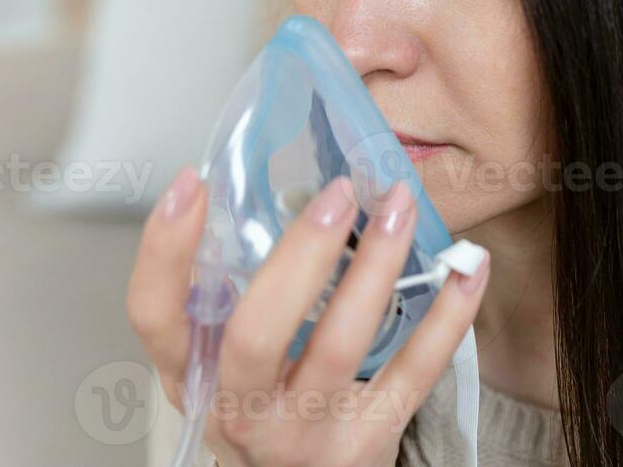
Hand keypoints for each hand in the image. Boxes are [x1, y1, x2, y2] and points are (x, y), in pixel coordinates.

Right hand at [127, 167, 489, 466]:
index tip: (194, 182)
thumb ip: (230, 295)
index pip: (155, 316)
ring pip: (339, 345)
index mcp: (195, 375)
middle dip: (300, 254)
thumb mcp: (222, 363)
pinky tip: (468, 268)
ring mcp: (306, 429)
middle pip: (255, 332)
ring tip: (399, 206)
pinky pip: (413, 371)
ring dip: (376, 265)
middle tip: (338, 192)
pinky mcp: (367, 440)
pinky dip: (447, 316)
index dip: (164, 250)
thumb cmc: (262, 409)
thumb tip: (278, 187)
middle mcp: (241, 409)